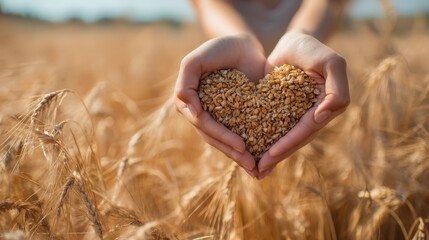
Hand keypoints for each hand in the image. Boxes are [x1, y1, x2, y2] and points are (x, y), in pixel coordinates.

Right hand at [174, 34, 264, 175]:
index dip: (221, 136)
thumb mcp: (195, 60)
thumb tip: (190, 112)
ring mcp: (220, 118)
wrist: (243, 45)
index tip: (241, 145)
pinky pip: (242, 134)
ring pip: (227, 141)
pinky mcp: (237, 118)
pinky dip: (252, 147)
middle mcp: (203, 114)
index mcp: (191, 104)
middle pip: (216, 138)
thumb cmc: (218, 49)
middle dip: (233, 153)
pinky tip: (263, 161)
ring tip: (257, 170)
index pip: (204, 125)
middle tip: (252, 165)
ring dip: (241, 157)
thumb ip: (185, 83)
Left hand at [256, 31, 349, 177]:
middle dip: (277, 155)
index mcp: (328, 107)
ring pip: (285, 138)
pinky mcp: (284, 111)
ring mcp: (300, 114)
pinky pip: (275, 128)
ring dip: (271, 155)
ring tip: (254, 170)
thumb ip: (336, 89)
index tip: (269, 155)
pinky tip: (253, 154)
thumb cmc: (312, 48)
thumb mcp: (331, 62)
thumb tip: (322, 116)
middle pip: (295, 139)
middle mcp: (315, 114)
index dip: (289, 143)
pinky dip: (265, 141)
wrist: (293, 41)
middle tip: (257, 171)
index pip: (307, 129)